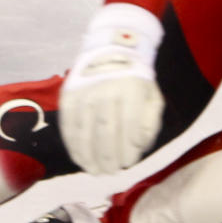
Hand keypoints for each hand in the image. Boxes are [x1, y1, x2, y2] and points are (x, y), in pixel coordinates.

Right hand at [59, 3, 164, 172]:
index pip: (129, 125)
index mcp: (130, 89)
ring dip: (89, 155)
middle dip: (108, 157)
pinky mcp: (68, 95)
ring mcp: (84, 92)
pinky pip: (69, 125)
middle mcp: (105, 89)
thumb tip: (137, 148)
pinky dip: (73, 145)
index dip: (128, 149)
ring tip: (94, 170)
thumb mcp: (153, 97)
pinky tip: (79, 158)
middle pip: (105, 131)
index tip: (129, 164)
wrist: (110, 50)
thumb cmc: (135, 81)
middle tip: (111, 172)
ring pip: (85, 130)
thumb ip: (150, 124)